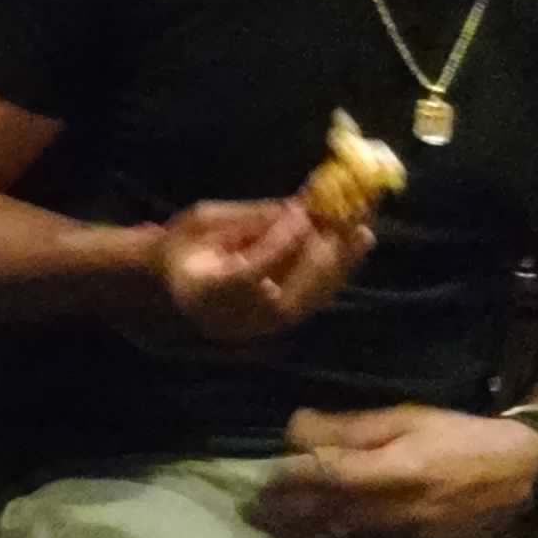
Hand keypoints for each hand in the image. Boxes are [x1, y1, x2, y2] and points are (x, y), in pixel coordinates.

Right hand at [156, 199, 372, 345]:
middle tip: (344, 219)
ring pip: (308, 301)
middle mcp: (232, 320)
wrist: (175, 280)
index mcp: (202, 293)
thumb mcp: (204, 221)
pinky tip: (357, 244)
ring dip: (339, 264)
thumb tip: (300, 209)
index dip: (276, 246)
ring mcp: (258, 328)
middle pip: (286, 296)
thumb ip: (248, 219)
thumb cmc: (184, 245)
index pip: (245, 275)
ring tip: (361, 230)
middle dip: (320, 255)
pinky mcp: (279, 325)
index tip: (300, 215)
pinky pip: (315, 299)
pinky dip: (339, 271)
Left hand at [250, 405, 537, 537]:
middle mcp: (400, 510)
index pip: (326, 477)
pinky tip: (326, 533)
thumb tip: (294, 428)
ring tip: (280, 522)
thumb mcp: (405, 418)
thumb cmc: (458, 436)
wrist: (522, 472)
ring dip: (310, 529)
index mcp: (395, 470)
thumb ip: (349, 428)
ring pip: (345, 536)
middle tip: (259, 508)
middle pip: (326, 514)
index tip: (266, 477)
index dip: (290, 478)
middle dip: (288, 511)